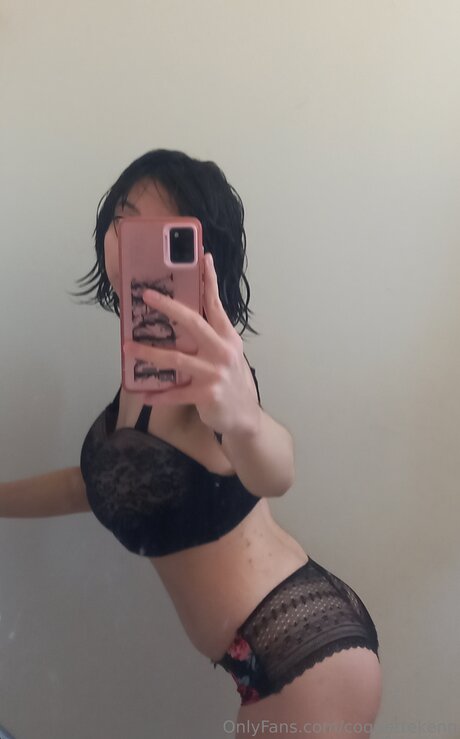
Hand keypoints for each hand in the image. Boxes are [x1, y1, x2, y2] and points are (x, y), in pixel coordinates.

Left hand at [123, 253, 260, 435]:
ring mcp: (214, 373)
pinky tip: (144, 394)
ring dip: (149, 353)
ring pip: (176, 358)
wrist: (245, 418)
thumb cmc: (232, 382)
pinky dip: (158, 394)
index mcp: (228, 338)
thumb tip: (186, 318)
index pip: (216, 304)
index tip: (202, 258)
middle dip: (168, 307)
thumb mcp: (228, 355)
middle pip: (193, 323)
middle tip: (147, 295)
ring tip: (128, 348)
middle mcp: (223, 351)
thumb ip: (212, 337)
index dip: (209, 281)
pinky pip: (175, 393)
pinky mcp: (206, 394)